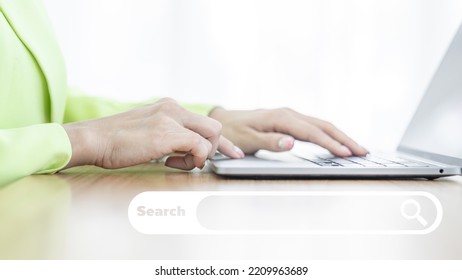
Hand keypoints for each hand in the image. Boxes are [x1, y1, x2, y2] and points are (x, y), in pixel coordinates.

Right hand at [63, 98, 243, 169]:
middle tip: (199, 163)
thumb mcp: (145, 130)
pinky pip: (200, 147)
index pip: (204, 122)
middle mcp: (173, 108)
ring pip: (212, 135)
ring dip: (201, 154)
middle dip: (216, 148)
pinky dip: (194, 159)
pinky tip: (172, 163)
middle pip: (214, 126)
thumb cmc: (114, 141)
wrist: (92, 139)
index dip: (221, 141)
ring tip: (176, 162)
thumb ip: (166, 134)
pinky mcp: (168, 133)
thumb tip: (183, 151)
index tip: (233, 152)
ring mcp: (171, 118)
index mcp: (168, 107)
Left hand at [209, 107, 367, 156]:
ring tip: (356, 148)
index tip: (346, 153)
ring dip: (340, 136)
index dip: (330, 143)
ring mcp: (290, 115)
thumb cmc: (235, 133)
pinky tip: (337, 142)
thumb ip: (270, 142)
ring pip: (321, 125)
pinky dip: (329, 134)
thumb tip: (292, 143)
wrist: (225, 121)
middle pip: (323, 125)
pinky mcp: (290, 120)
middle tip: (362, 152)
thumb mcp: (248, 140)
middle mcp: (289, 114)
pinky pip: (314, 127)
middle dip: (344, 139)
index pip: (311, 132)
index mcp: (281, 118)